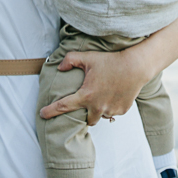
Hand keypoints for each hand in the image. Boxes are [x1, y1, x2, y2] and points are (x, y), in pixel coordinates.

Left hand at [38, 48, 152, 125]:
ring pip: (101, 115)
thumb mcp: (88, 57)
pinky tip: (113, 93)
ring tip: (103, 94)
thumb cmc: (110, 61)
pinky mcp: (122, 110)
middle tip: (88, 103)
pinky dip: (110, 106)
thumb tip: (60, 67)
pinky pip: (113, 112)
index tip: (42, 114)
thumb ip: (70, 60)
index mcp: (87, 95)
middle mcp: (98, 106)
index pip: (64, 106)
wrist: (135, 66)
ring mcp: (111, 110)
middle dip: (85, 114)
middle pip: (87, 120)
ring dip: (99, 109)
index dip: (51, 111)